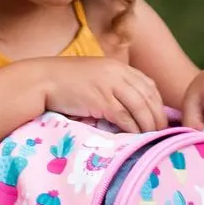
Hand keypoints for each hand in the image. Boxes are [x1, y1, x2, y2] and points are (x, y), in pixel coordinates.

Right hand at [39, 57, 167, 133]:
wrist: (41, 80)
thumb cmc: (63, 81)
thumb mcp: (93, 76)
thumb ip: (111, 85)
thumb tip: (126, 106)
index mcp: (117, 66)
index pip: (148, 84)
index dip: (157, 102)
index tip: (159, 117)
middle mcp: (117, 73)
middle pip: (148, 97)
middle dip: (158, 116)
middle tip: (162, 132)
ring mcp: (110, 86)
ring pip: (140, 108)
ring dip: (149, 125)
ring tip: (152, 138)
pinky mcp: (101, 101)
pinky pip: (125, 117)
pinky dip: (133, 129)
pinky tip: (135, 137)